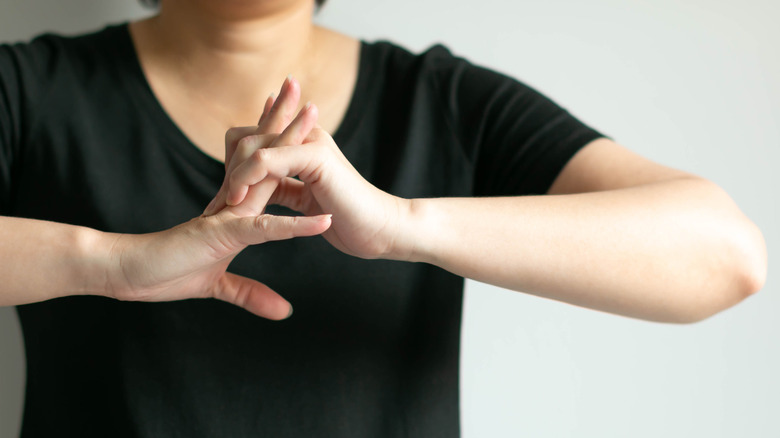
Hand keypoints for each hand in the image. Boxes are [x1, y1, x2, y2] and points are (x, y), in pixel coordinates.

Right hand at [104, 77, 330, 319]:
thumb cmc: (166, 272)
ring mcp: (230, 217)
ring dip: (292, 148)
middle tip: (303, 89)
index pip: (264, 168)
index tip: (300, 117)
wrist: (127, 273)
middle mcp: (235, 205)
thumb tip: (284, 311)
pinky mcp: (223, 236)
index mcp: (238, 209)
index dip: (280, 141)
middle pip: (266, 156)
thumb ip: (250, 293)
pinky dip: (296, 228)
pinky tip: (323, 220)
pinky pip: (265, 230)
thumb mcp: (219, 286)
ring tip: (314, 116)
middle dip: (285, 122)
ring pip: (268, 177)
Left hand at [205, 81, 412, 259]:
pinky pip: (267, 159)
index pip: (251, 141)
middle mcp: (304, 136)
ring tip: (224, 207)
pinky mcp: (315, 156)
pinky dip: (247, 178)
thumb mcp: (303, 199)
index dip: (231, 170)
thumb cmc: (347, 219)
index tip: (218, 203)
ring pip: (252, 145)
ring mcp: (311, 142)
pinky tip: (239, 201)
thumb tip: (253, 189)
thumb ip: (280, 186)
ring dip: (233, 177)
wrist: (381, 229)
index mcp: (301, 144)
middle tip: (214, 207)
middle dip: (226, 172)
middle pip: (244, 137)